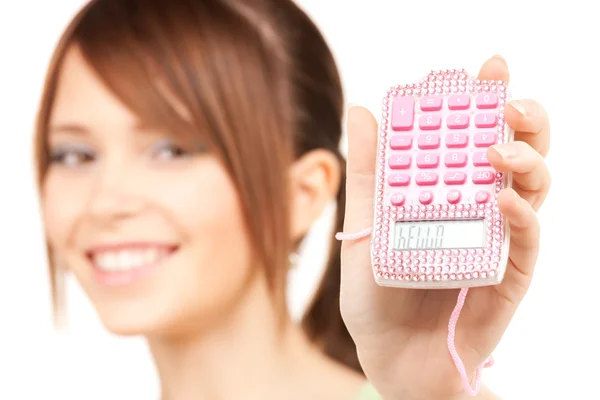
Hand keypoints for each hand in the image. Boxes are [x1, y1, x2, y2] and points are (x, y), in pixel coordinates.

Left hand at [339, 55, 550, 399]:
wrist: (392, 356)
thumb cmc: (377, 293)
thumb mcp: (364, 225)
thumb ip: (368, 171)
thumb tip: (361, 109)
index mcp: (445, 191)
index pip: (472, 135)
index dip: (483, 100)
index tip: (484, 69)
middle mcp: (477, 207)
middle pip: (515, 151)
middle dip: (521, 117)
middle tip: (508, 98)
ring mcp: (497, 239)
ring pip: (534, 186)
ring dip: (524, 160)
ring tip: (498, 149)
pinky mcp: (510, 275)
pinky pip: (527, 239)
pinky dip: (521, 215)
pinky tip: (503, 198)